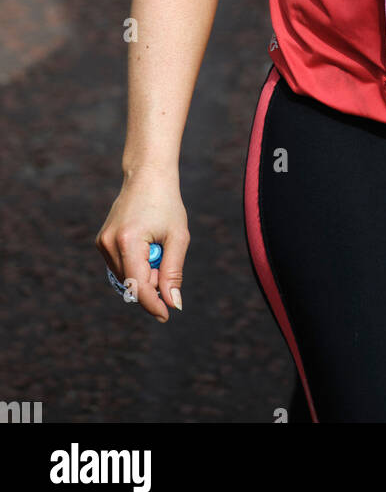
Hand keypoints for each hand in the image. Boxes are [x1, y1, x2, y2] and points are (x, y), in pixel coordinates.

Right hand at [96, 168, 189, 321]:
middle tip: (166, 256)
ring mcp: (102, 243)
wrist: (147, 175)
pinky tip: (144, 242)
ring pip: (126, 277)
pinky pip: (121, 266)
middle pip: (132, 284)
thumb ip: (173, 272)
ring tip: (156, 244)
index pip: (138, 286)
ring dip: (144, 272)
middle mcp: (109, 244)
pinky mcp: (101, 242)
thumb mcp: (177, 237)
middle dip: (152, 282)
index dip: (153, 304)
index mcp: (128, 241)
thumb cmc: (167, 204)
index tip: (166, 316)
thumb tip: (173, 304)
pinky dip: (135, 264)